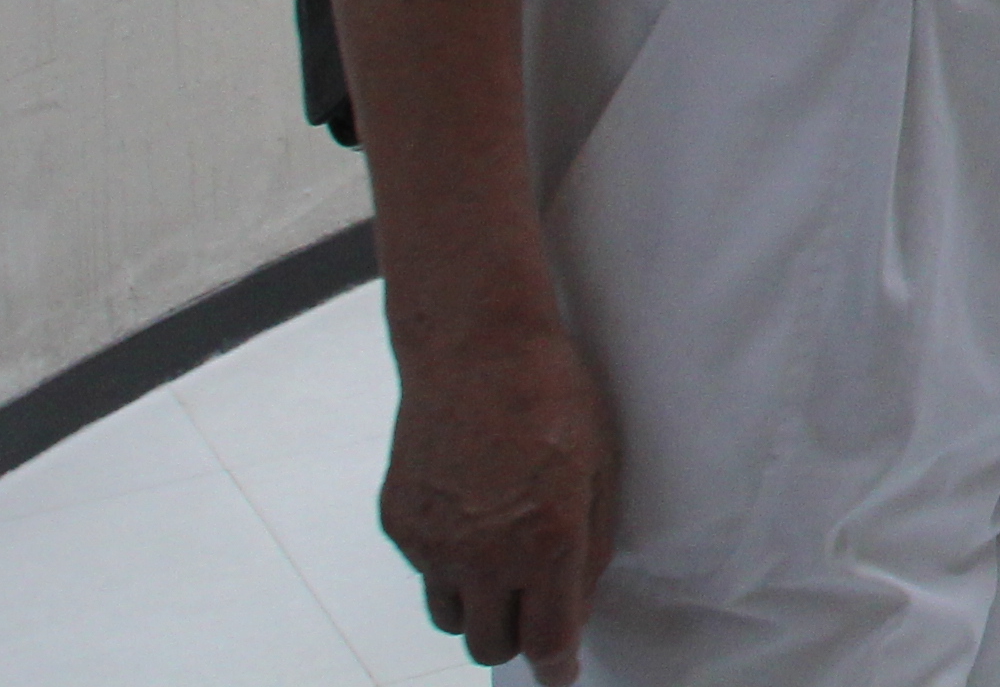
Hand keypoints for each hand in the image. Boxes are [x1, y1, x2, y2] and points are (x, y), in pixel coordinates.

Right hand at [378, 320, 620, 683]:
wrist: (477, 345)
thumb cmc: (555, 397)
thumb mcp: (600, 469)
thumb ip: (590, 548)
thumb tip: (575, 607)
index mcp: (546, 541)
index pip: (547, 638)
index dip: (557, 666)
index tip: (560, 675)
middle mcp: (484, 553)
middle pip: (491, 645)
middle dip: (517, 637)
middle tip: (534, 609)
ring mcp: (433, 542)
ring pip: (452, 618)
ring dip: (479, 606)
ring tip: (500, 558)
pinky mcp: (399, 523)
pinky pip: (425, 572)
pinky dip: (448, 562)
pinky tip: (469, 511)